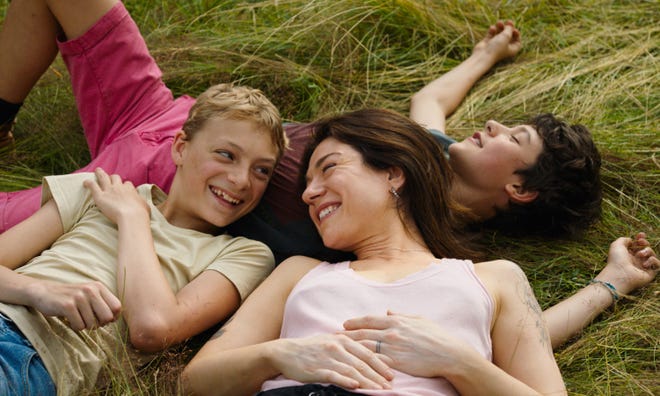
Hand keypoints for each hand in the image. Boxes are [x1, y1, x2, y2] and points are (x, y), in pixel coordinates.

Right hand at [26, 279, 121, 330]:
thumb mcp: (89, 295)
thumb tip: (115, 318)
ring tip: (76, 317)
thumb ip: (103, 303)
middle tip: (88, 320)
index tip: (102, 319)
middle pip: (107, 317)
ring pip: (92, 324)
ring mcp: (79, 297)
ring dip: (84, 325)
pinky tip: (69, 319)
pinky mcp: (67, 306)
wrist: (44, 292)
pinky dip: (75, 326)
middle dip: (99, 324)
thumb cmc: (70, 297)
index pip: (117, 307)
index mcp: (99, 287)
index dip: (112, 317)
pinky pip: (79, 326)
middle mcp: (91, 290)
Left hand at [83, 168, 148, 224]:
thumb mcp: (145, 206)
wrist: (132, 217)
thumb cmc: (140, 214)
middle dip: (113, 177)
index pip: (127, 184)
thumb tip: (142, 204)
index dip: (125, 186)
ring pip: (103, 177)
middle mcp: (119, 187)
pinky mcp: (100, 196)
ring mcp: (109, 190)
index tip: (124, 189)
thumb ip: (142, 203)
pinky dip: (88, 183)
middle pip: (115, 178)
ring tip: (97, 170)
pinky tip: (85, 182)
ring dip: (100, 173)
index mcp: (130, 190)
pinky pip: (93, 186)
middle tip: (110, 178)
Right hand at [268, 334, 393, 389]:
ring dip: (367, 382)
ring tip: (379, 391)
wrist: (286, 352)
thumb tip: (369, 354)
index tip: (392, 374)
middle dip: (378, 376)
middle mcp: (337, 347)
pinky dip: (346, 381)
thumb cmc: (311, 348)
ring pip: (352, 371)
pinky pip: (334, 376)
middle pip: (362, 363)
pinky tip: (356, 386)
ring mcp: (328, 358)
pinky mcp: (318, 369)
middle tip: (390, 386)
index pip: (367, 352)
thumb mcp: (331, 341)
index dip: (381, 364)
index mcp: (343, 339)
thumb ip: (349, 347)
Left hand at [342, 311, 476, 377]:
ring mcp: (392, 346)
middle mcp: (391, 331)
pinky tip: (352, 362)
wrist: (449, 354)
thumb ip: (401, 315)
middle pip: (363, 332)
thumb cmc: (437, 337)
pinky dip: (362, 360)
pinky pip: (374, 360)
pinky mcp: (395, 360)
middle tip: (333, 336)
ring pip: (365, 345)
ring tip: (338, 349)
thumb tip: (388, 311)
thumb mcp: (419, 320)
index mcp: (397, 321)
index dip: (355, 322)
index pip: (370, 320)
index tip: (344, 323)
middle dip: (347, 334)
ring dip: (350, 347)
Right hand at [473, 20, 521, 63]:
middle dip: (508, 28)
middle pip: (508, 36)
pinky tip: (492, 28)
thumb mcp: (506, 36)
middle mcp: (504, 47)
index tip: (514, 29)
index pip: (517, 41)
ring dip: (500, 27)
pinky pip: (492, 34)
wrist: (483, 56)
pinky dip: (493, 30)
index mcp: (512, 49)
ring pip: (500, 33)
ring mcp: (496, 45)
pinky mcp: (488, 43)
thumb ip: (509, 29)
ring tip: (498, 22)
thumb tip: (509, 25)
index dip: (516, 34)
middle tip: (508, 21)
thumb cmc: (497, 48)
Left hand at [596, 232, 658, 294]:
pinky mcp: (650, 273)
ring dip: (648, 251)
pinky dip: (653, 261)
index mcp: (627, 254)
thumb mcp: (617, 245)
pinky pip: (657, 264)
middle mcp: (636, 261)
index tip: (640, 235)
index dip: (640, 239)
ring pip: (652, 255)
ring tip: (640, 255)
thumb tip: (631, 240)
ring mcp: (643, 267)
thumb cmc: (616, 260)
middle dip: (645, 243)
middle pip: (646, 248)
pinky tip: (644, 264)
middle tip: (641, 242)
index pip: (637, 245)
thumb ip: (624, 239)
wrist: (620, 275)